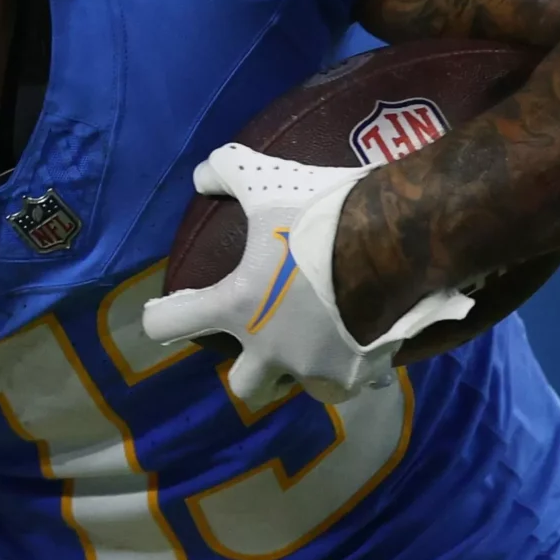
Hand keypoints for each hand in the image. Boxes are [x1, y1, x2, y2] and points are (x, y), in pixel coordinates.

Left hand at [142, 144, 472, 405]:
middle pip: (243, 387)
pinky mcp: (357, 376)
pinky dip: (345, 368)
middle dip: (248, 369)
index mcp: (236, 308)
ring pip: (298, 388)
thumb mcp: (268, 182)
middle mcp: (270, 351)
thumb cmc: (323, 217)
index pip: (167, 325)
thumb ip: (227, 171)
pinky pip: (343, 383)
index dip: (161, 318)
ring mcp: (314, 370)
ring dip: (300, 372)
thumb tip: (201, 177)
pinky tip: (355, 344)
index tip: (165, 312)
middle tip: (263, 340)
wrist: (399, 245)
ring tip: (315, 343)